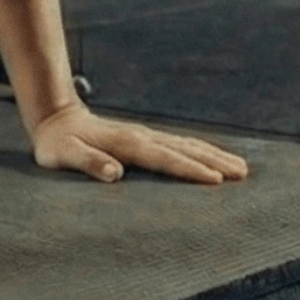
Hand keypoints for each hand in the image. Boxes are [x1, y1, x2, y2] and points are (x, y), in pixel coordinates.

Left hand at [30, 104, 248, 184]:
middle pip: (186, 149)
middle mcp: (142, 137)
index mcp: (127, 144)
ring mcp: (146, 135)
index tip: (216, 180)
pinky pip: (179, 144)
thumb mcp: (63, 154)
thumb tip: (115, 172)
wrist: (55, 118)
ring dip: (214, 155)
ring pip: (187, 144)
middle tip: (243, 174)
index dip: (190, 170)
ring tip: (241, 167)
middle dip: (215, 161)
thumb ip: (88, 162)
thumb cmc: (57, 144)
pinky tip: (212, 157)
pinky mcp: (145, 138)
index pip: (165, 159)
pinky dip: (201, 150)